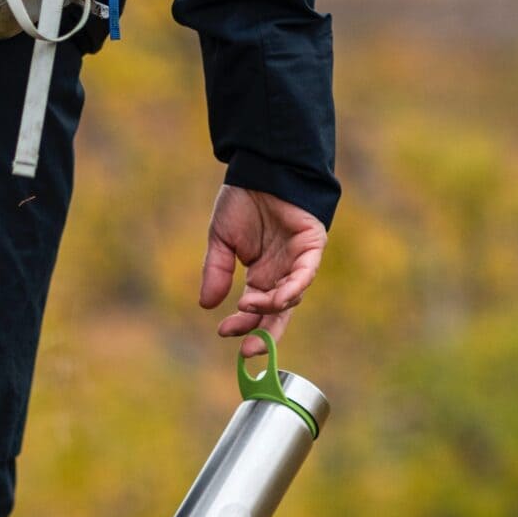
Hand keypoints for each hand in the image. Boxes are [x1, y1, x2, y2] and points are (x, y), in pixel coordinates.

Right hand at [199, 186, 327, 357]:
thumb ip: (216, 272)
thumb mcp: (221, 240)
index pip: (256, 310)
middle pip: (277, 313)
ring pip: (291, 297)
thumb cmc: (242, 201)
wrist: (259, 168)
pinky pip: (305, 275)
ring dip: (270, 306)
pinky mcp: (311, 247)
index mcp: (261, 274)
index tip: (224, 332)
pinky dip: (292, 289)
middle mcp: (281, 273)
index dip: (243, 325)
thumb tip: (206, 305)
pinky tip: (276, 298)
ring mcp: (298, 262)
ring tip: (247, 303)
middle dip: (263, 333)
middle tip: (246, 349)